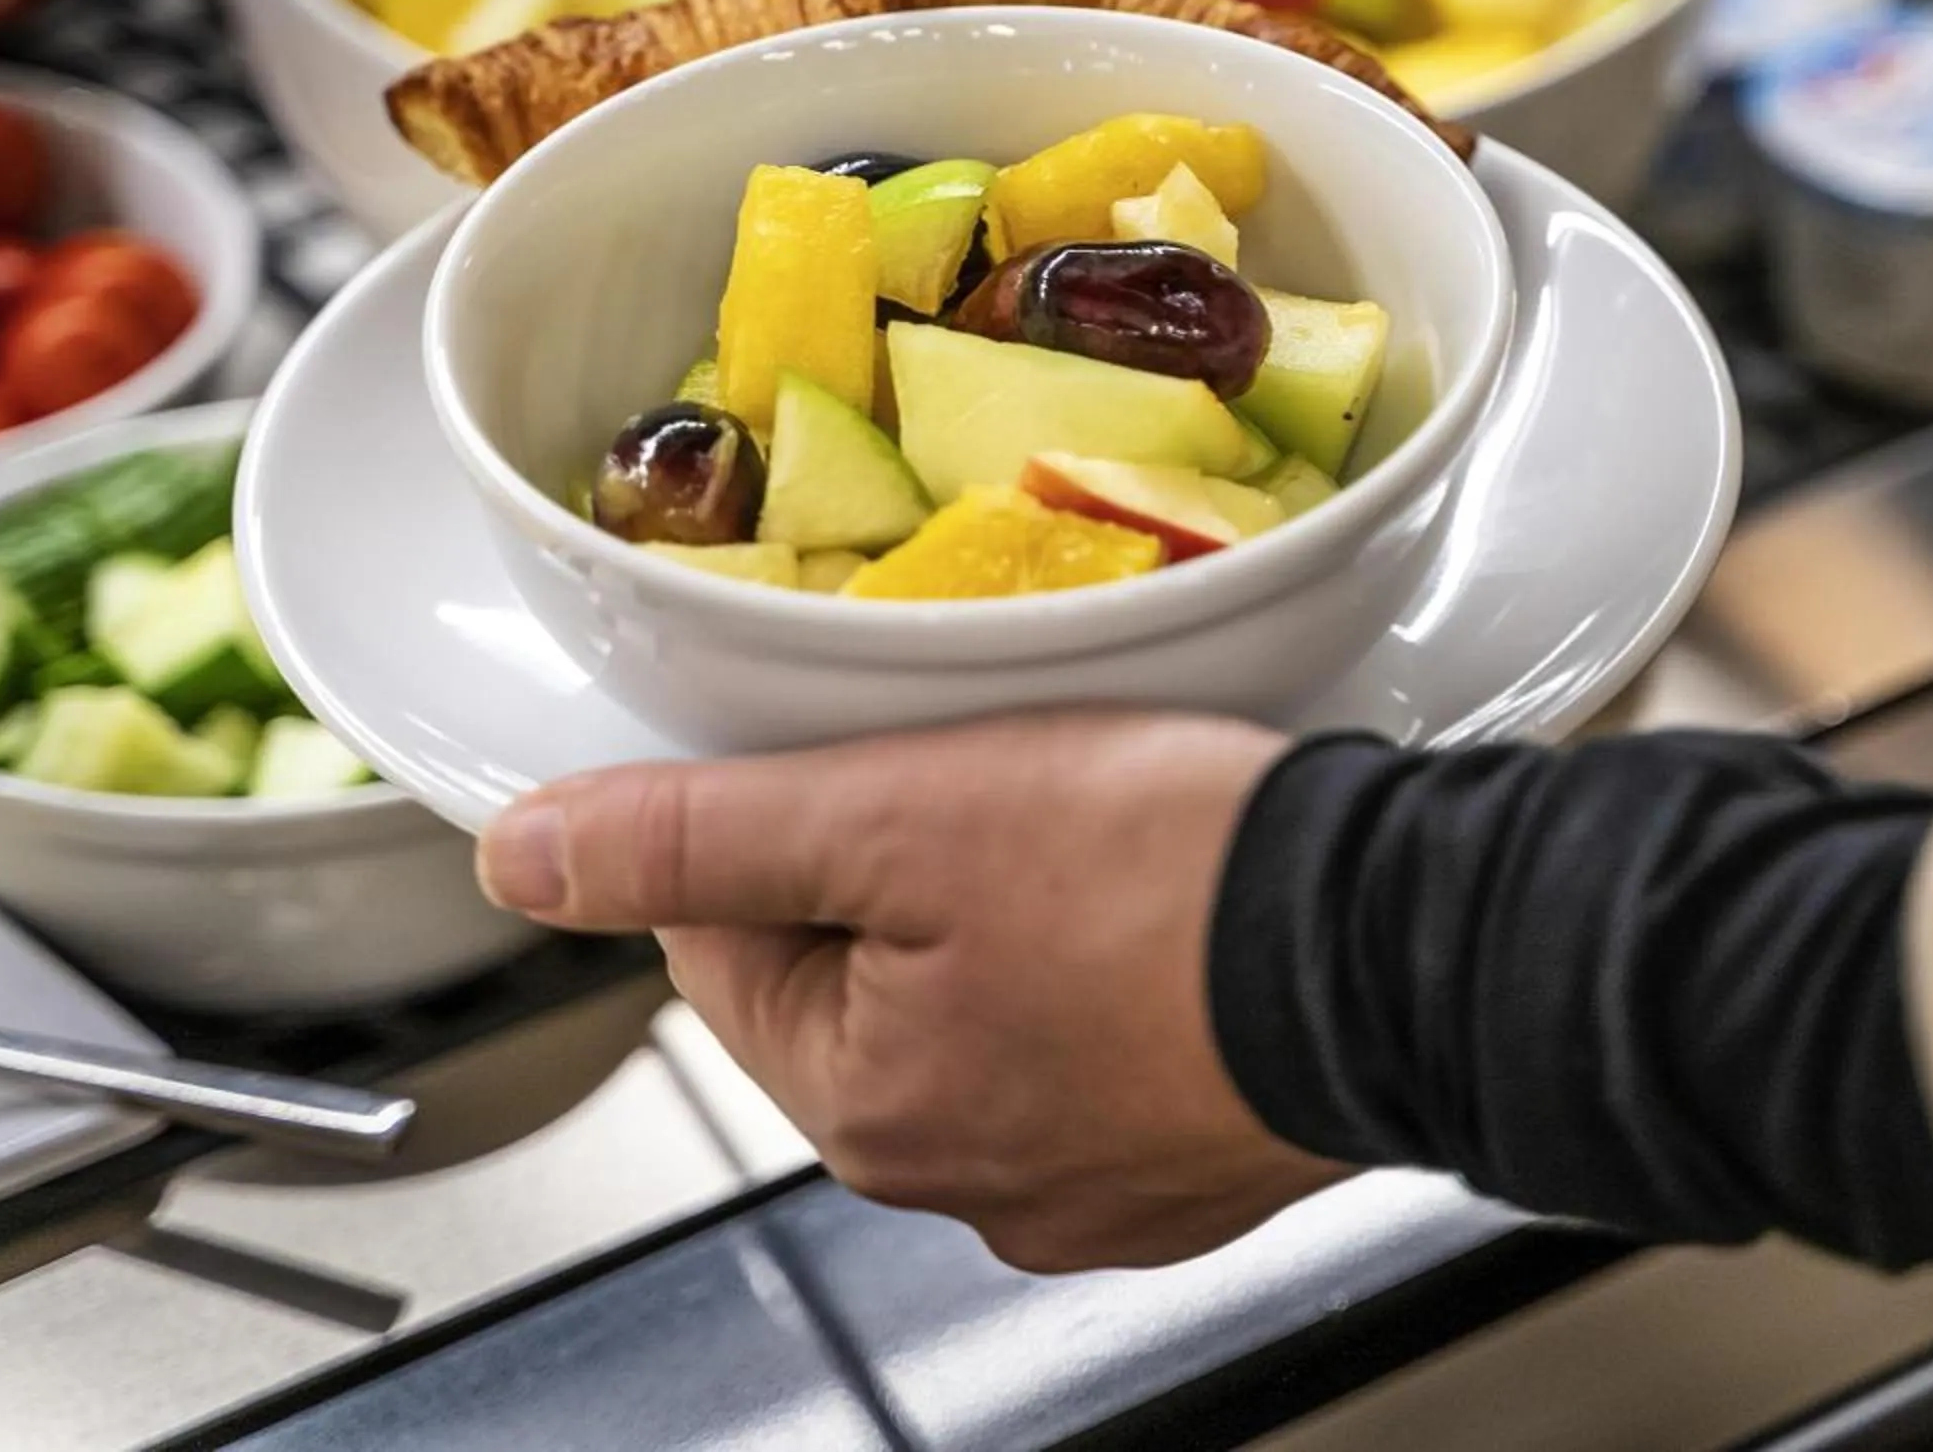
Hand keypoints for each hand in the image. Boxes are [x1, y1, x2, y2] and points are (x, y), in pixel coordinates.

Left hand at [477, 712, 1346, 1271]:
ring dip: (1007, 912)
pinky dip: (1112, 968)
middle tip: (992, 771)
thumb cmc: (1172, 879)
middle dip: (899, 861)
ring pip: (978, 1001)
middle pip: (853, 972)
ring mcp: (1086, 1181)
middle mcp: (961, 1177)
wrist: (1408, 944)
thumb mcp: (893, 813)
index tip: (858, 752)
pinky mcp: (1189, 1157)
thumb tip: (523, 857)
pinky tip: (1163, 904)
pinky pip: (1095, 1040)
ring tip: (1095, 825)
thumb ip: (693, 836)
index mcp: (865, 1105)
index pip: (725, 937)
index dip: (776, 815)